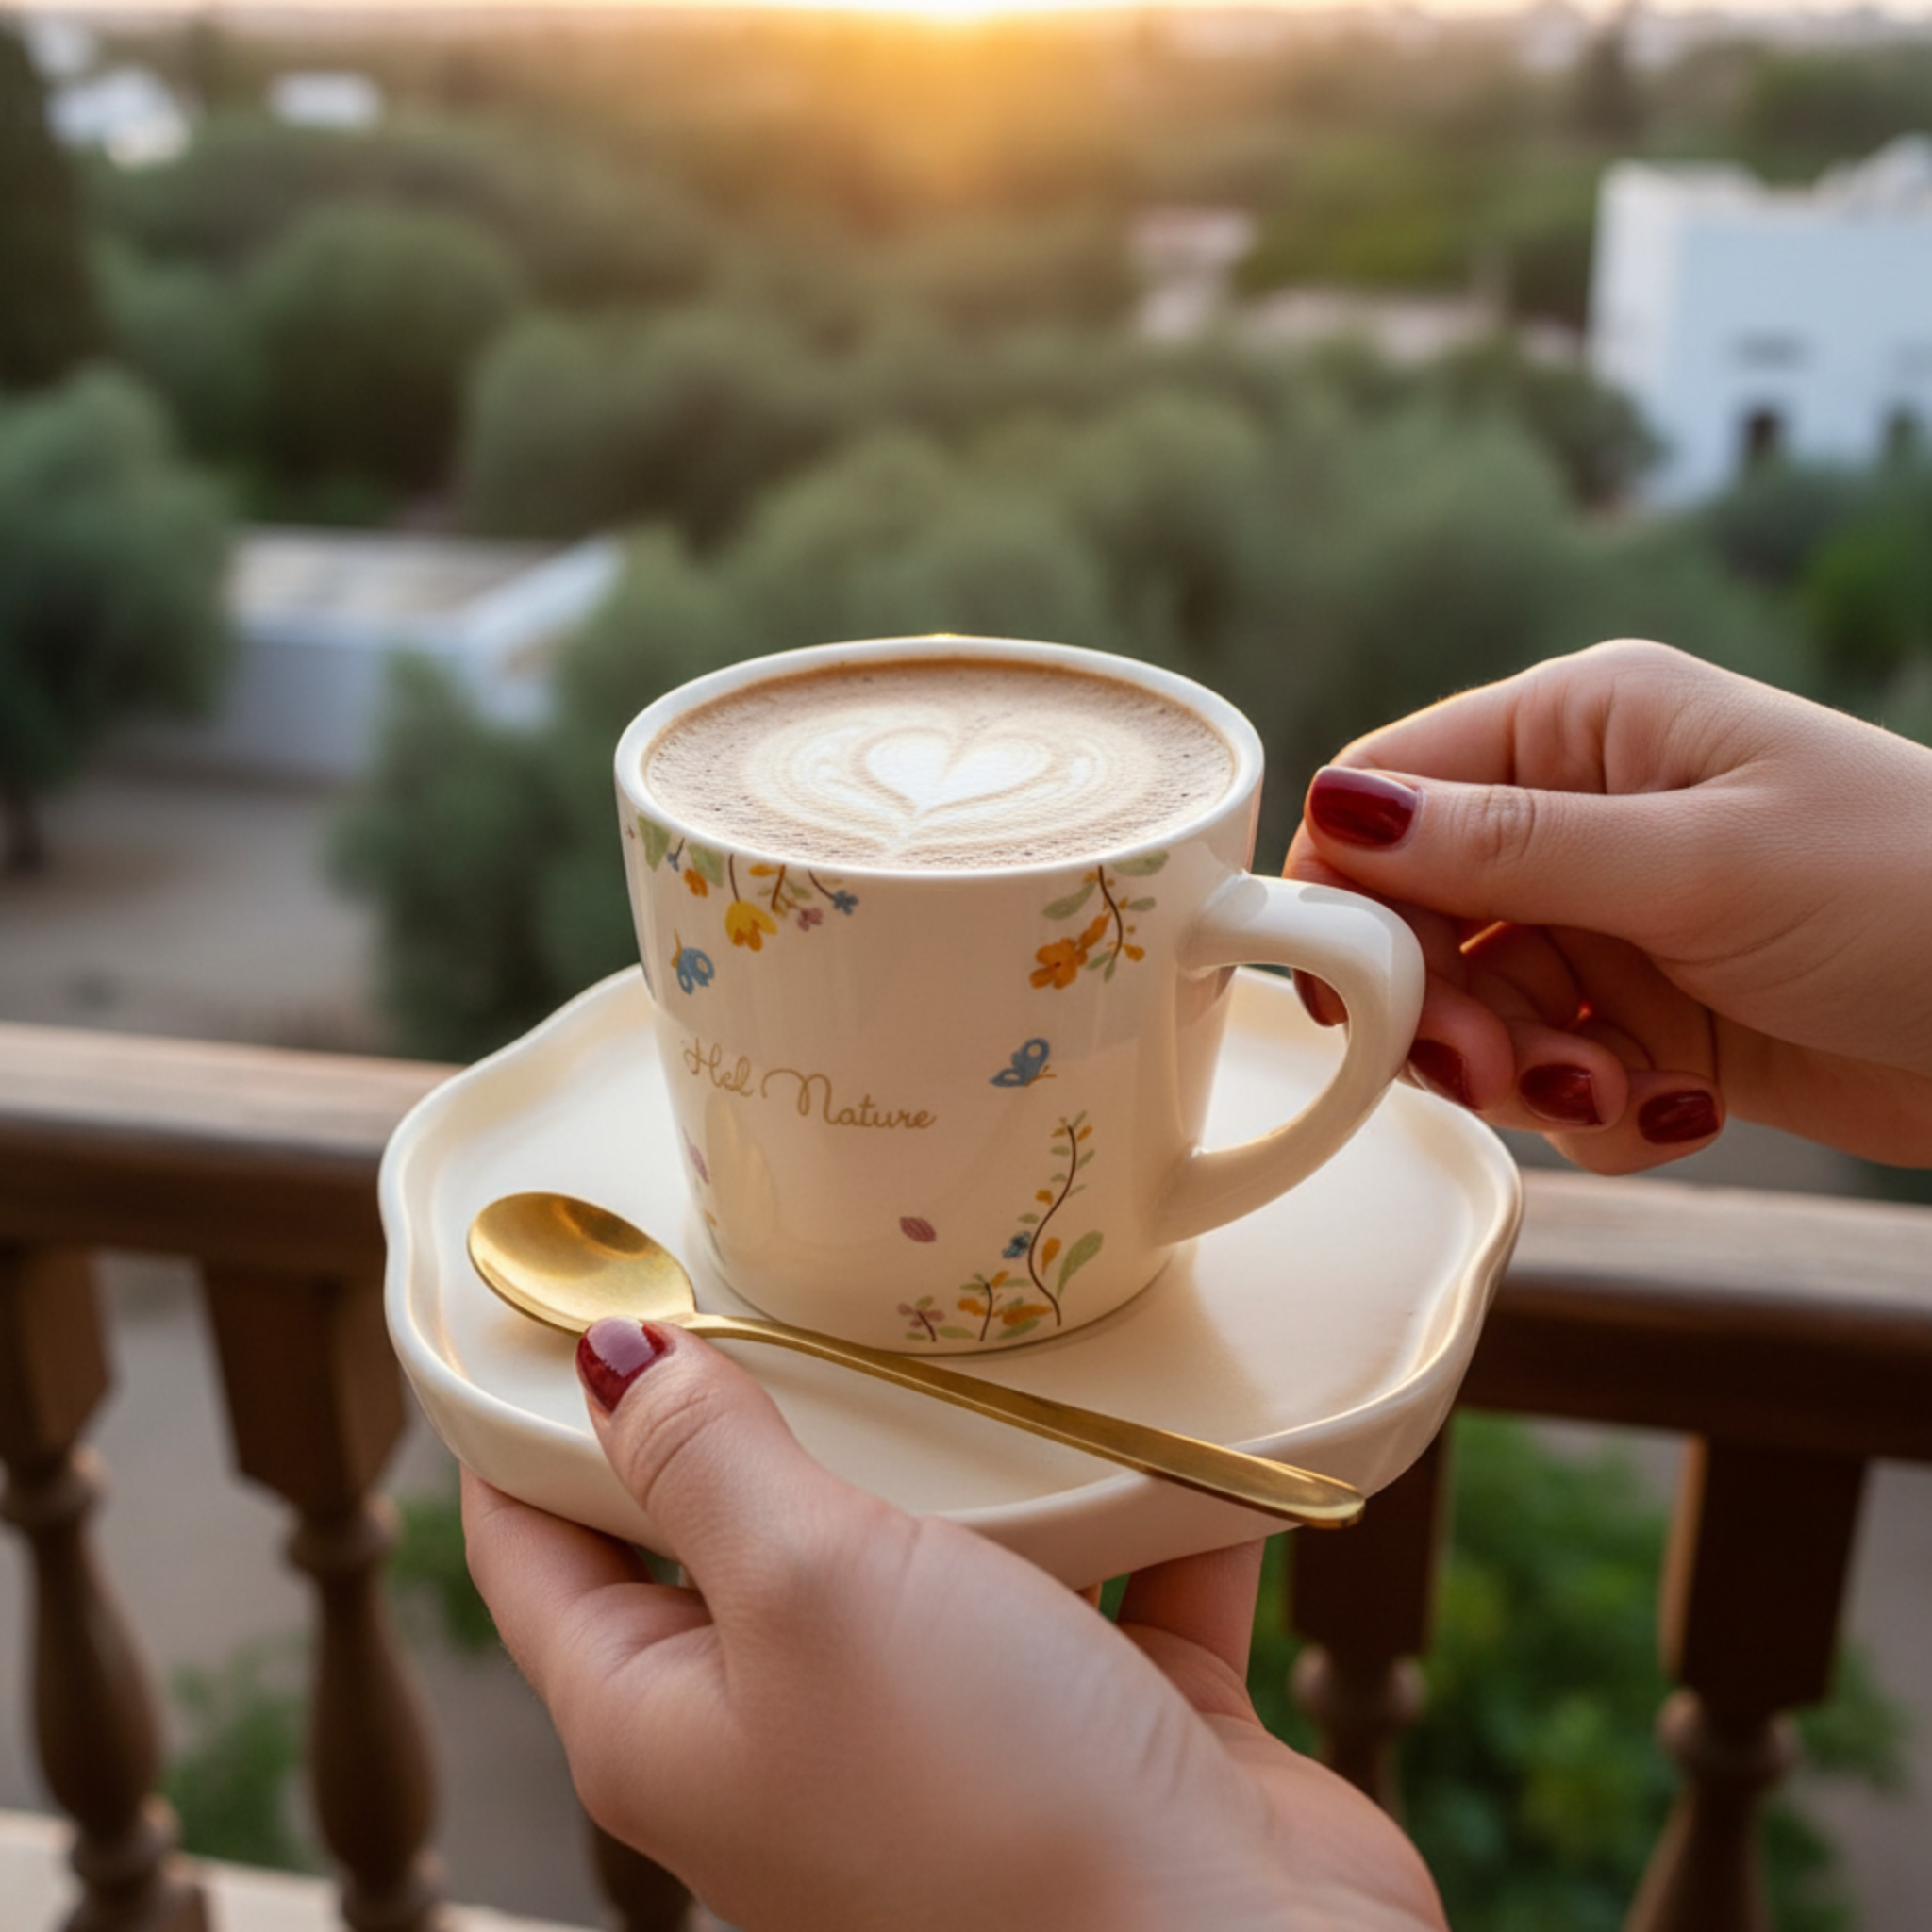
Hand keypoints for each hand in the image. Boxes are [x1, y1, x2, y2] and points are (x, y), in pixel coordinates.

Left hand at [463, 1320, 1446, 1931]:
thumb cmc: (989, 1798)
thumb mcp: (812, 1589)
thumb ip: (705, 1463)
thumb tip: (607, 1360)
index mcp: (666, 1723)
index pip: (537, 1550)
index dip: (529, 1418)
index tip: (563, 1278)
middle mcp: (790, 1733)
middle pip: (735, 1530)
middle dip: (764, 1397)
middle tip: (789, 1256)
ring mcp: (943, 1735)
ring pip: (926, 1545)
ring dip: (966, 1449)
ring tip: (984, 1314)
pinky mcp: (1092, 1727)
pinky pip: (1098, 1583)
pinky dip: (1129, 1511)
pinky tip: (1165, 1420)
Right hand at [1285, 638, 1931, 1173]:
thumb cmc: (1915, 892)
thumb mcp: (1698, 866)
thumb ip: (1505, 848)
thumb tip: (1339, 803)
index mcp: (1584, 729)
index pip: (1388, 793)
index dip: (1350, 895)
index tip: (1355, 991)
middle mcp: (1581, 817)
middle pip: (1415, 919)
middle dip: (1444, 1012)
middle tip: (1498, 1072)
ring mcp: (1613, 920)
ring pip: (1476, 1012)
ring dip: (1526, 1074)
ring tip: (1619, 1095)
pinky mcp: (1646, 1016)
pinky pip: (1550, 1073)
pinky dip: (1595, 1111)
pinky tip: (1677, 1110)